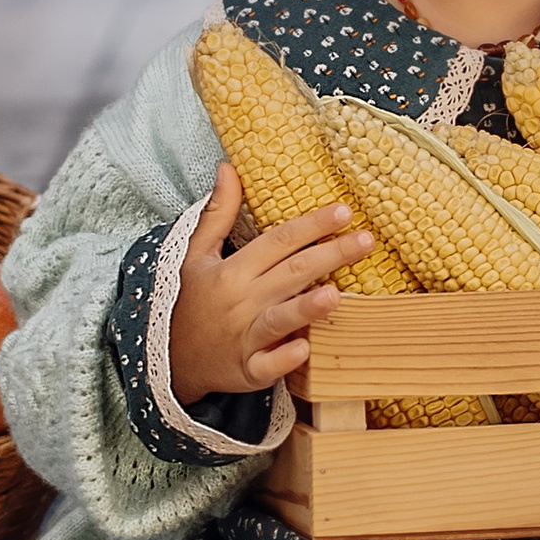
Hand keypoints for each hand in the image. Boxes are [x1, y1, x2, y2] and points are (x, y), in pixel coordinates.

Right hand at [167, 165, 374, 408]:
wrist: (172, 359)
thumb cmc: (191, 302)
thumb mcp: (196, 254)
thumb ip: (217, 213)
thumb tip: (229, 168)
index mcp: (232, 271)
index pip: (278, 241)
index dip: (311, 225)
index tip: (344, 211)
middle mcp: (241, 301)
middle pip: (291, 273)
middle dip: (330, 255)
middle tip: (367, 240)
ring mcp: (244, 337)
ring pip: (279, 320)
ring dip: (307, 308)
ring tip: (336, 294)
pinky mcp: (247, 370)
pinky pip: (267, 366)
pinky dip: (284, 359)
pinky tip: (306, 349)